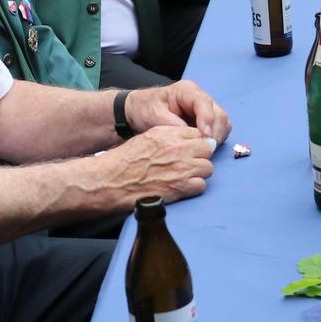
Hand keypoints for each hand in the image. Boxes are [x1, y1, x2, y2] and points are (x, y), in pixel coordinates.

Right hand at [101, 126, 216, 203]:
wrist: (113, 180)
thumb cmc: (127, 160)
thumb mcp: (148, 137)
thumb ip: (170, 135)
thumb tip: (190, 136)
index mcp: (169, 134)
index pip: (198, 133)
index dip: (196, 142)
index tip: (192, 149)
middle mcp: (178, 149)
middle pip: (207, 149)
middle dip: (201, 155)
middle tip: (191, 162)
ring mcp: (182, 169)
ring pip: (208, 168)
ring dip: (199, 172)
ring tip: (186, 175)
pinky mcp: (181, 188)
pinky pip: (201, 185)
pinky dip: (194, 187)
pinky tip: (183, 186)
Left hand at [127, 81, 230, 142]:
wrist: (138, 111)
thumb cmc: (145, 109)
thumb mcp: (154, 115)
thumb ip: (173, 125)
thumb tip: (193, 136)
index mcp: (187, 91)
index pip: (205, 104)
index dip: (207, 121)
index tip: (204, 138)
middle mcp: (199, 97)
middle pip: (219, 114)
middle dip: (214, 133)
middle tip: (205, 149)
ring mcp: (204, 108)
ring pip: (222, 122)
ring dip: (217, 137)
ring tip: (204, 149)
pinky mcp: (206, 120)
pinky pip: (219, 129)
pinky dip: (216, 138)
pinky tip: (204, 147)